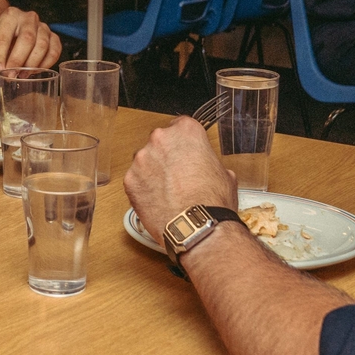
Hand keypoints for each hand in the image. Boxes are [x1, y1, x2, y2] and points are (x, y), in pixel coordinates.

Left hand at [0, 5, 59, 71]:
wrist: (17, 30)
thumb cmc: (6, 37)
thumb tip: (2, 71)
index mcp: (10, 16)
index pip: (4, 36)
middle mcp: (29, 18)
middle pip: (27, 39)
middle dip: (18, 60)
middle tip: (11, 74)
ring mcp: (44, 27)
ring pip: (42, 46)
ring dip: (32, 65)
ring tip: (22, 75)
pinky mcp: (54, 37)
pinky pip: (54, 52)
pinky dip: (45, 65)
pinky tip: (35, 71)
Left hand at [123, 117, 238, 244]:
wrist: (197, 227)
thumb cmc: (212, 201)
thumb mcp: (224, 174)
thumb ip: (209, 162)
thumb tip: (207, 169)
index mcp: (186, 131)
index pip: (181, 126)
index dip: (185, 143)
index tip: (186, 153)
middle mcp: (160, 139)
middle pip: (160, 142)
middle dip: (167, 157)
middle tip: (179, 176)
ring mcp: (141, 159)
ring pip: (146, 161)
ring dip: (154, 173)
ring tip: (169, 192)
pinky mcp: (129, 180)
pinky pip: (136, 181)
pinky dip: (144, 189)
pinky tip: (158, 201)